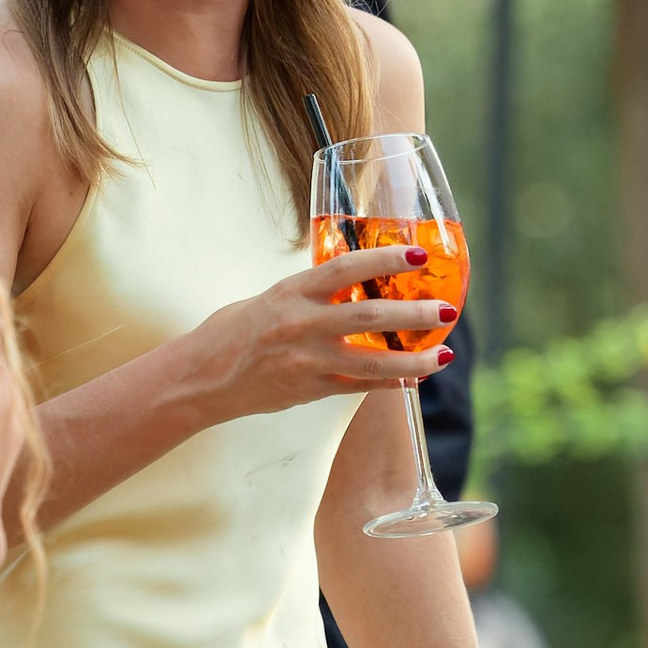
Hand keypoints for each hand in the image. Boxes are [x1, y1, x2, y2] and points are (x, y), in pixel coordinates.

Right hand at [204, 250, 454, 421]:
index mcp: (292, 292)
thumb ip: (312, 293)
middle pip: (370, 315)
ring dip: (414, 359)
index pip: (346, 268)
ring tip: (444, 354)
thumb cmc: (232, 332)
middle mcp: (302, 324)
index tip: (419, 257)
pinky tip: (414, 380)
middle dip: (415, 313)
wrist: (200, 378)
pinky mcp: (309, 390)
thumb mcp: (271, 299)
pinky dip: (389, 384)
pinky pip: (359, 387)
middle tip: (447, 309)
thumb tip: (354, 282)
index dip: (385, 260)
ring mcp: (307, 361)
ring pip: (373, 361)